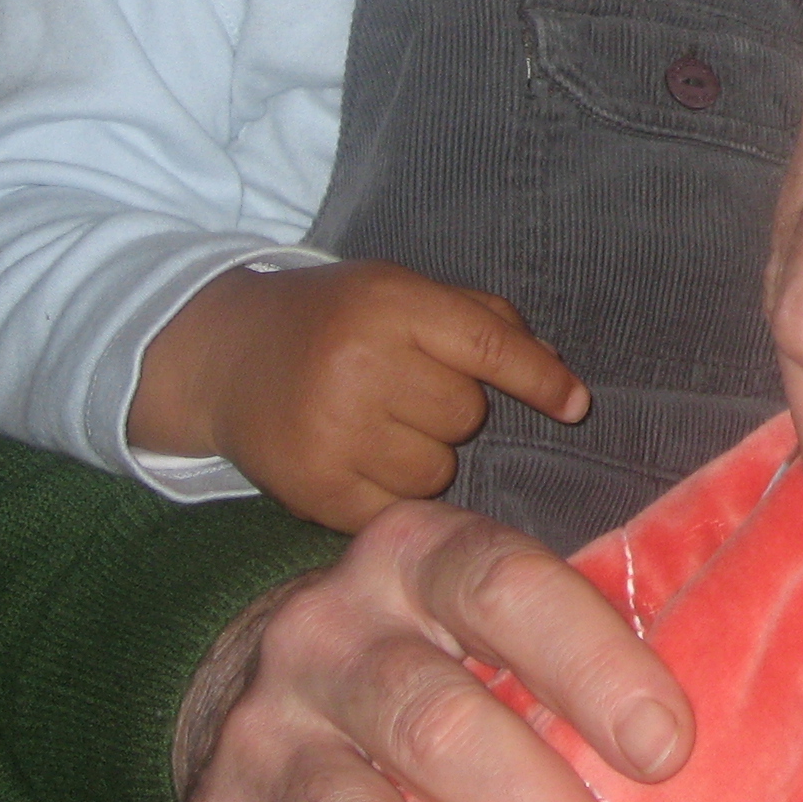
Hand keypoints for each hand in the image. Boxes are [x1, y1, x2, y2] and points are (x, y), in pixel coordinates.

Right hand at [133, 261, 590, 532]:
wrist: (226, 356)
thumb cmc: (336, 319)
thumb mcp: (402, 292)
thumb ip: (482, 322)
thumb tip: (558, 376)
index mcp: (391, 305)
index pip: (489, 347)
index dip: (539, 379)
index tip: (575, 405)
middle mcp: (360, 364)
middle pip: (465, 414)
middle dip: (450, 408)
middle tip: (403, 390)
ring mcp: (332, 429)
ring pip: (436, 469)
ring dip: (423, 455)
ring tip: (377, 425)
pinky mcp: (312, 487)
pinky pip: (395, 509)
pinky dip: (390, 493)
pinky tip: (358, 459)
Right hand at [178, 499, 691, 801]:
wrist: (252, 671)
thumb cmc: (432, 651)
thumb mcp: (485, 616)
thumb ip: (569, 656)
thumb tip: (688, 752)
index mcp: (418, 559)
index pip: (507, 589)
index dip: (591, 664)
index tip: (669, 750)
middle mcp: (331, 637)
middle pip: (441, 728)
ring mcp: (265, 735)